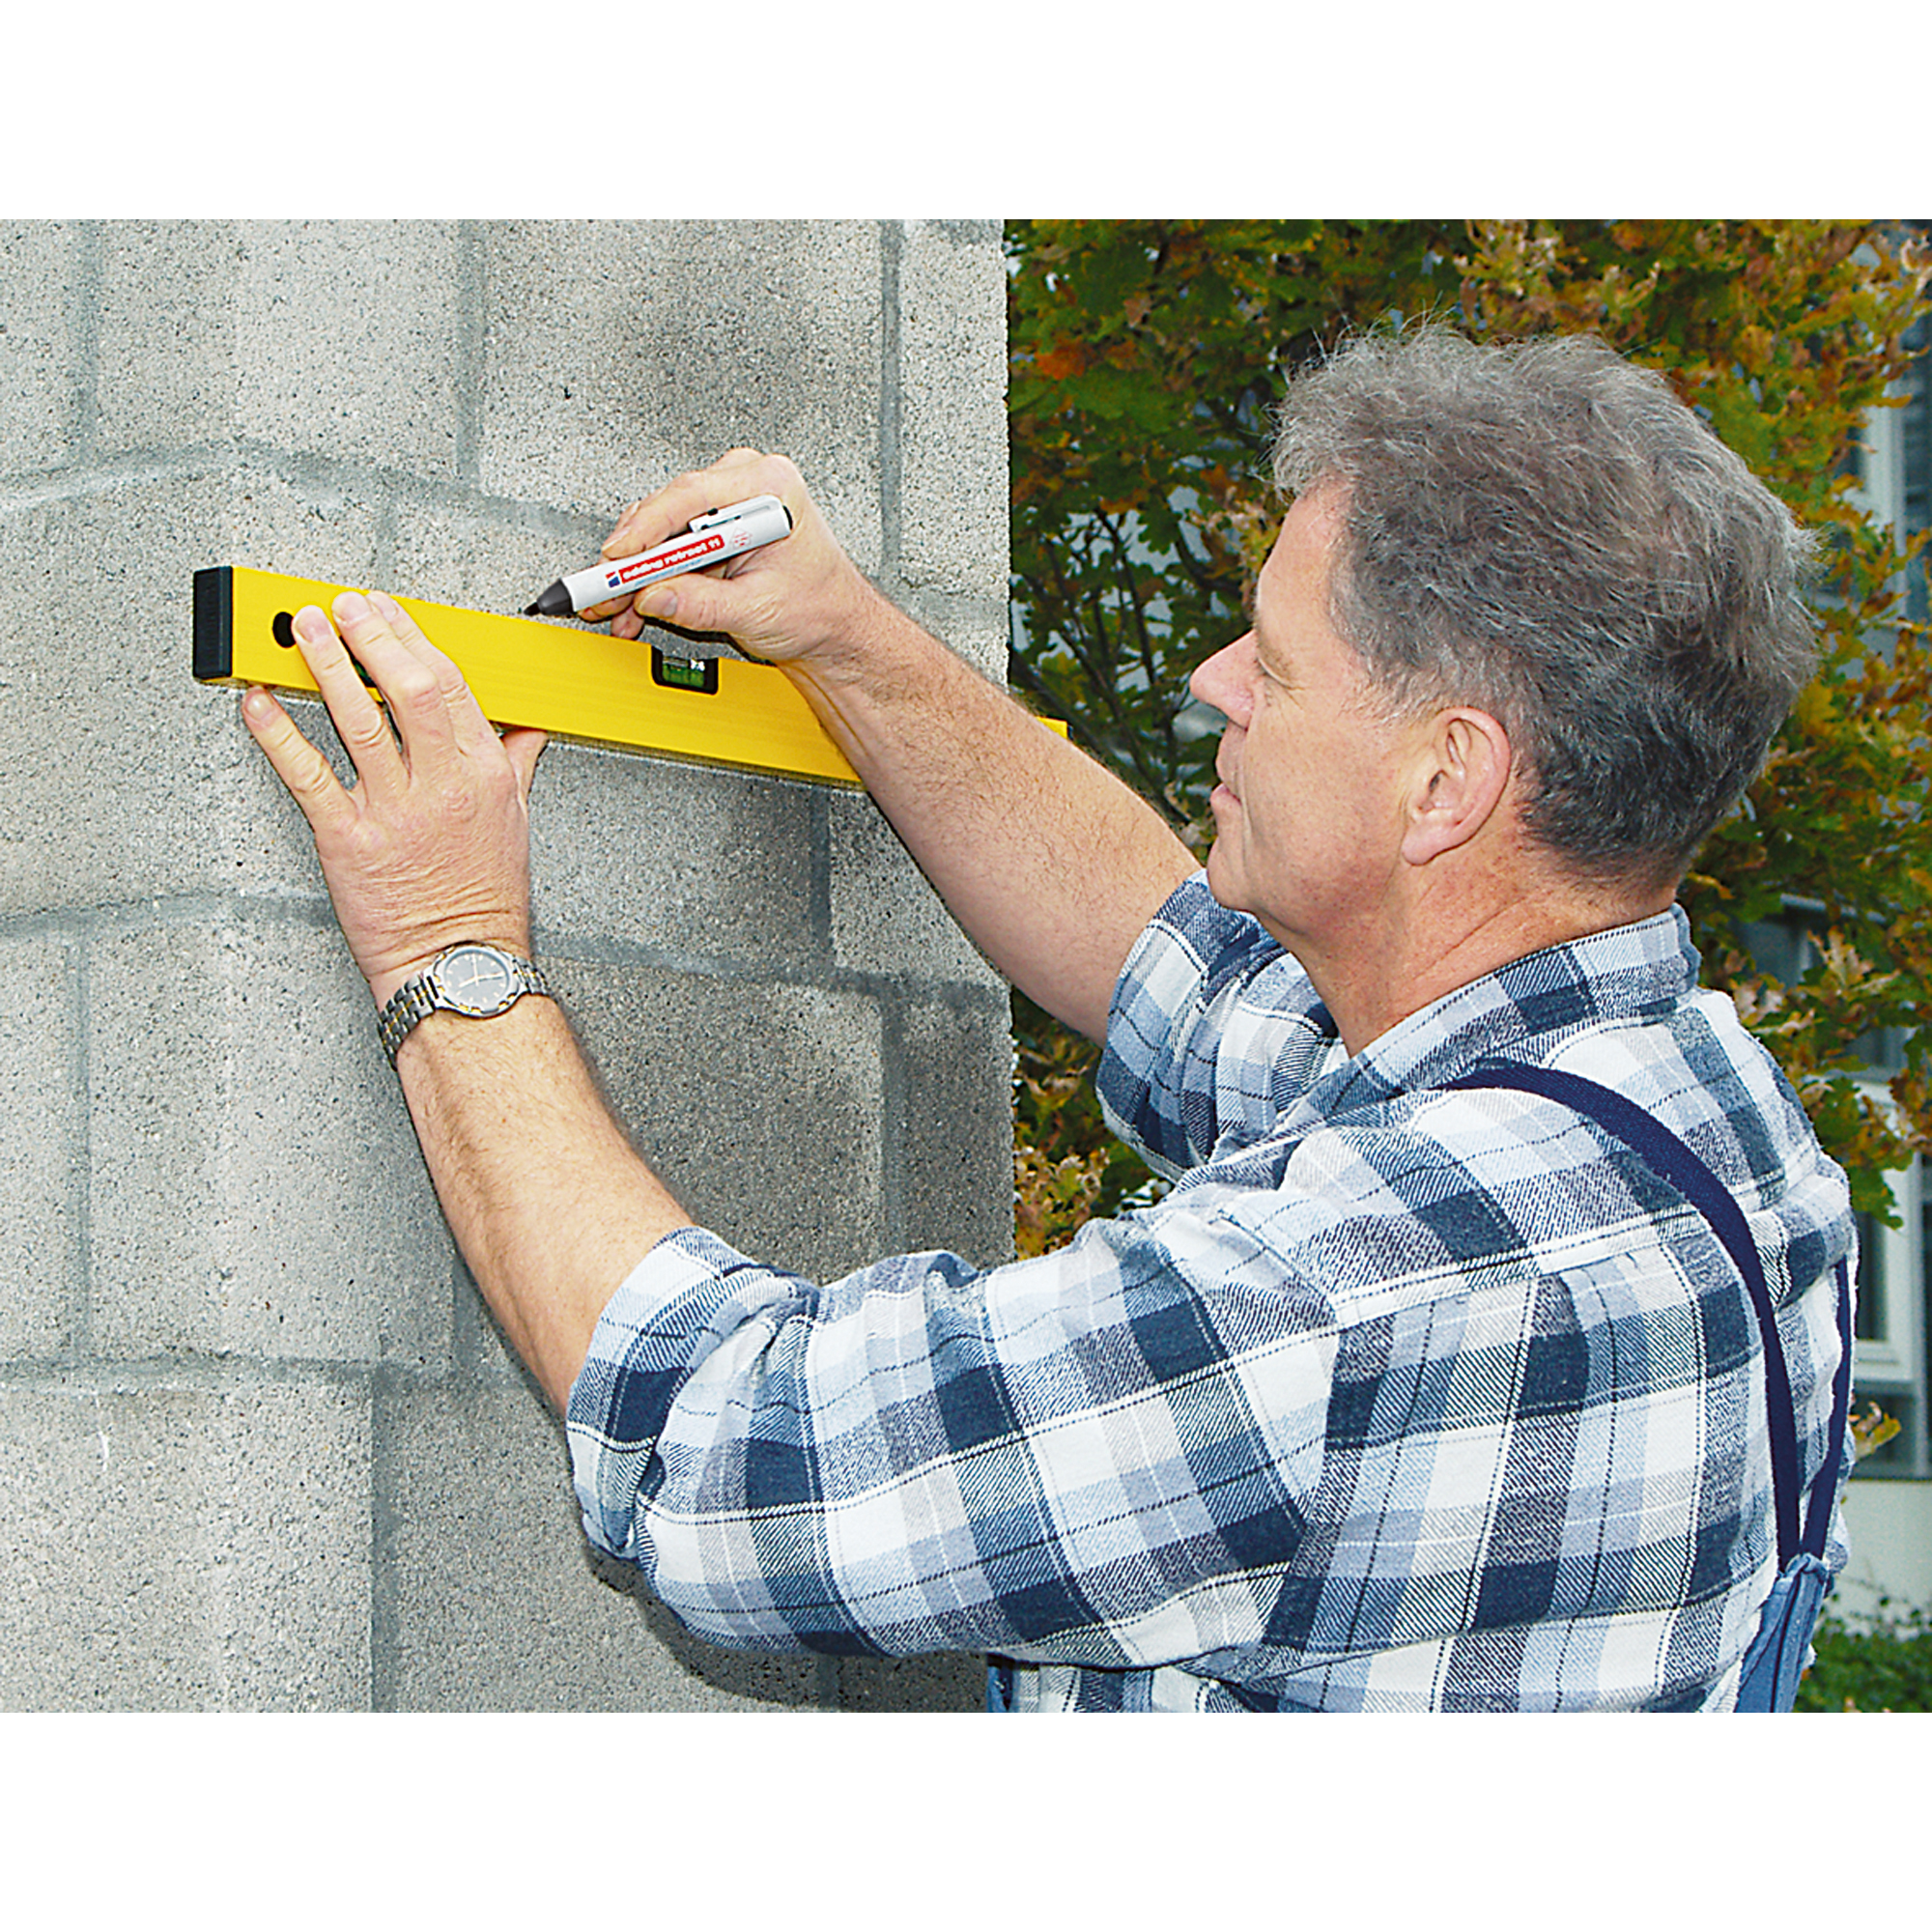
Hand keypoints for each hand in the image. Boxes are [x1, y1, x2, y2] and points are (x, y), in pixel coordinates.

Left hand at [240, 589, 546, 1006]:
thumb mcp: (515, 821)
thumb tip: (523, 728)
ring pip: (358, 721)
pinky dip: (278, 733)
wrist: (459, 960)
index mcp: (483, 774)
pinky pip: (308, 776)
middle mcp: (442, 786)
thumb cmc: (484, 900)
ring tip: (303, 629)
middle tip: (343, 607)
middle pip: (406, 689)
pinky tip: (260, 700)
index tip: (388, 613)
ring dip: (326, 665)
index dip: (413, 638)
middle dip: (371, 637)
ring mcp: (394, 812)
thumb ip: (514, 764)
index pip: (450, 685)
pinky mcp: (349, 839)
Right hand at [582, 449, 889, 675]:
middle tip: (602, 589)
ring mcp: (729, 504)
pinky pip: (671, 547)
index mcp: (769, 487)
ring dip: (637, 573)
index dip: (645, 528)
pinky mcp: (714, 527)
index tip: (618, 556)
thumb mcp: (757, 609)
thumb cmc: (819, 607)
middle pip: (668, 512)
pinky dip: (652, 578)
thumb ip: (702, 604)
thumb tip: (654, 595)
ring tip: (615, 607)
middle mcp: (748, 484)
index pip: (691, 496)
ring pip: (663, 532)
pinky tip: (635, 605)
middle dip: (633, 559)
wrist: (836, 627)